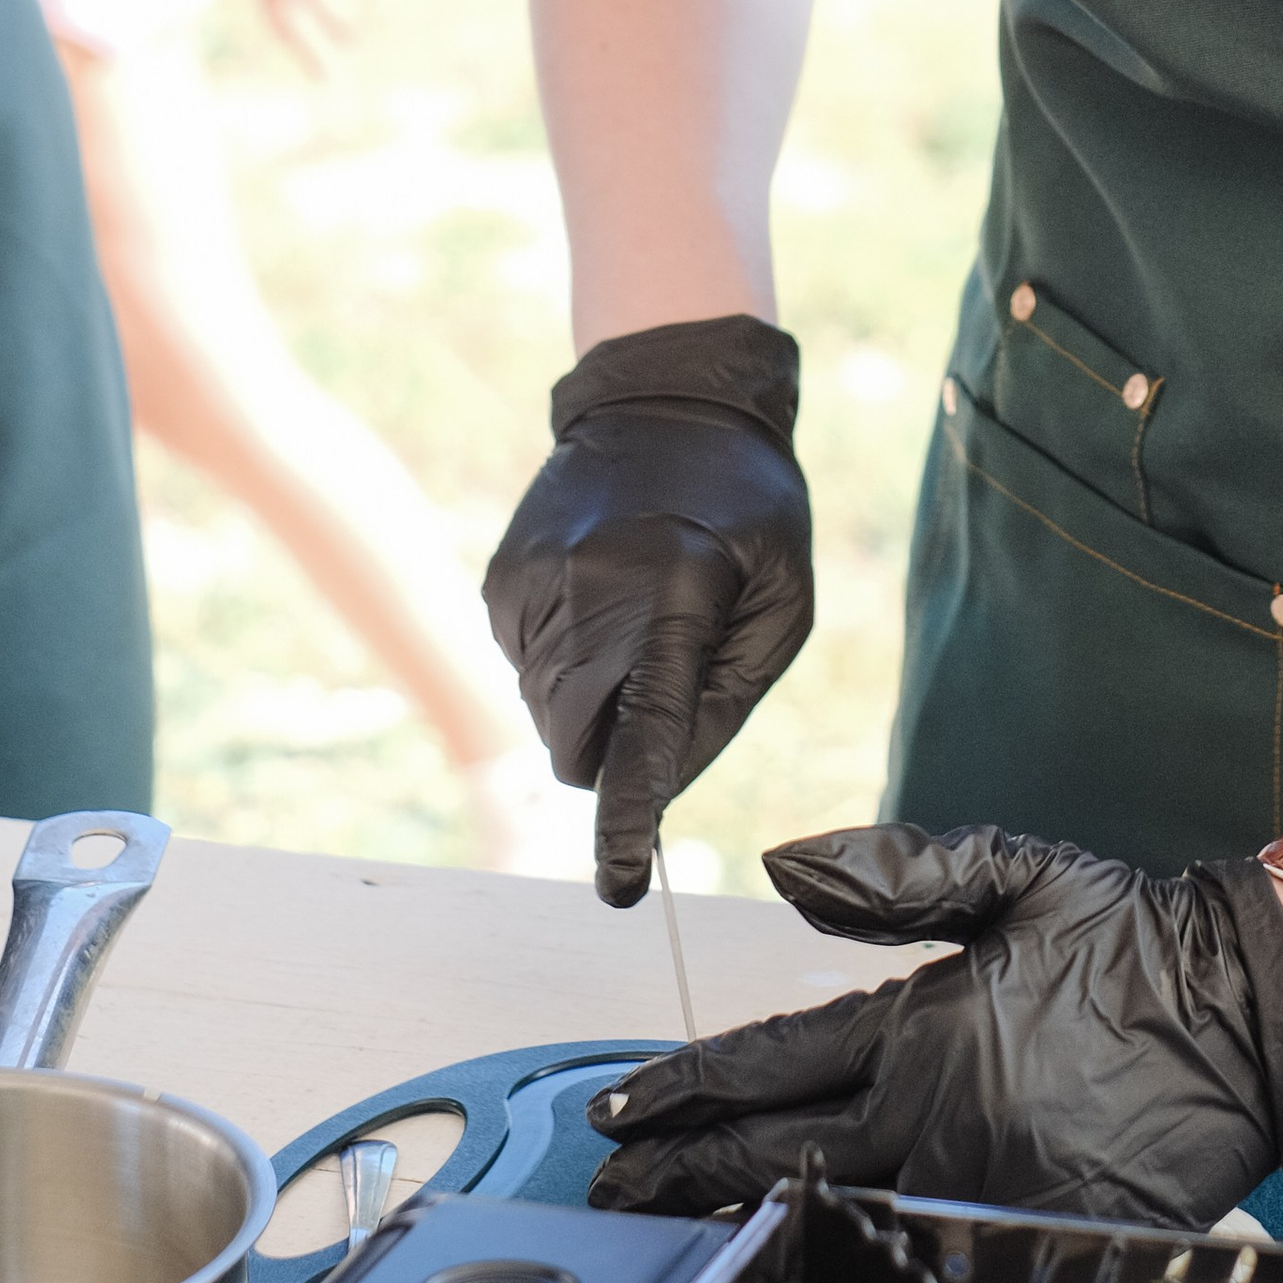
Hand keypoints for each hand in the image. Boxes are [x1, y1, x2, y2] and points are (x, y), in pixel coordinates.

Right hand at [482, 316, 811, 906]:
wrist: (665, 394)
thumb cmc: (748, 504)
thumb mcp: (782, 599)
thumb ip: (725, 700)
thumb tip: (657, 781)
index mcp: (672, 594)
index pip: (645, 734)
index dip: (630, 820)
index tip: (619, 888)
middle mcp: (587, 593)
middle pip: (577, 747)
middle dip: (613, 751)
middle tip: (659, 685)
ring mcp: (531, 585)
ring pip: (546, 714)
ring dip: (590, 700)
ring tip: (636, 613)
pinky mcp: (500, 579)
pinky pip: (525, 667)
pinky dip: (563, 661)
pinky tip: (600, 594)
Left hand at [585, 820, 1282, 1228]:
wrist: (1253, 1019)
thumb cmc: (1134, 939)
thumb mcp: (1017, 874)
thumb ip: (893, 869)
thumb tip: (781, 864)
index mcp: (924, 1029)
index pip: (770, 1064)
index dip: (683, 1088)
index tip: (614, 1108)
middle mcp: (936, 1118)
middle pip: (774, 1160)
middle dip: (682, 1175)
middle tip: (610, 1187)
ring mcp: (979, 1189)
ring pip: (832, 1215)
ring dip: (746, 1221)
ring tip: (671, 1229)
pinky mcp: (1028, 1235)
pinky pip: (918, 1253)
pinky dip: (847, 1254)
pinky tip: (796, 1260)